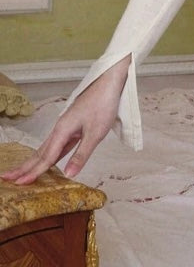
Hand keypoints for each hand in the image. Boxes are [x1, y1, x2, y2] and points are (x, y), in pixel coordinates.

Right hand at [0, 55, 130, 184]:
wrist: (109, 83)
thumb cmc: (103, 104)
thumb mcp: (95, 133)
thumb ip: (81, 154)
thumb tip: (68, 175)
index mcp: (63, 130)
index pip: (46, 157)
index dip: (34, 172)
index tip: (19, 184)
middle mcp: (60, 128)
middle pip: (40, 152)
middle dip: (25, 166)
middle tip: (7, 178)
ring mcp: (65, 126)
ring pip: (46, 147)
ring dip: (34, 161)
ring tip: (22, 172)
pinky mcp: (72, 125)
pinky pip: (56, 144)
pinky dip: (48, 154)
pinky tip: (48, 160)